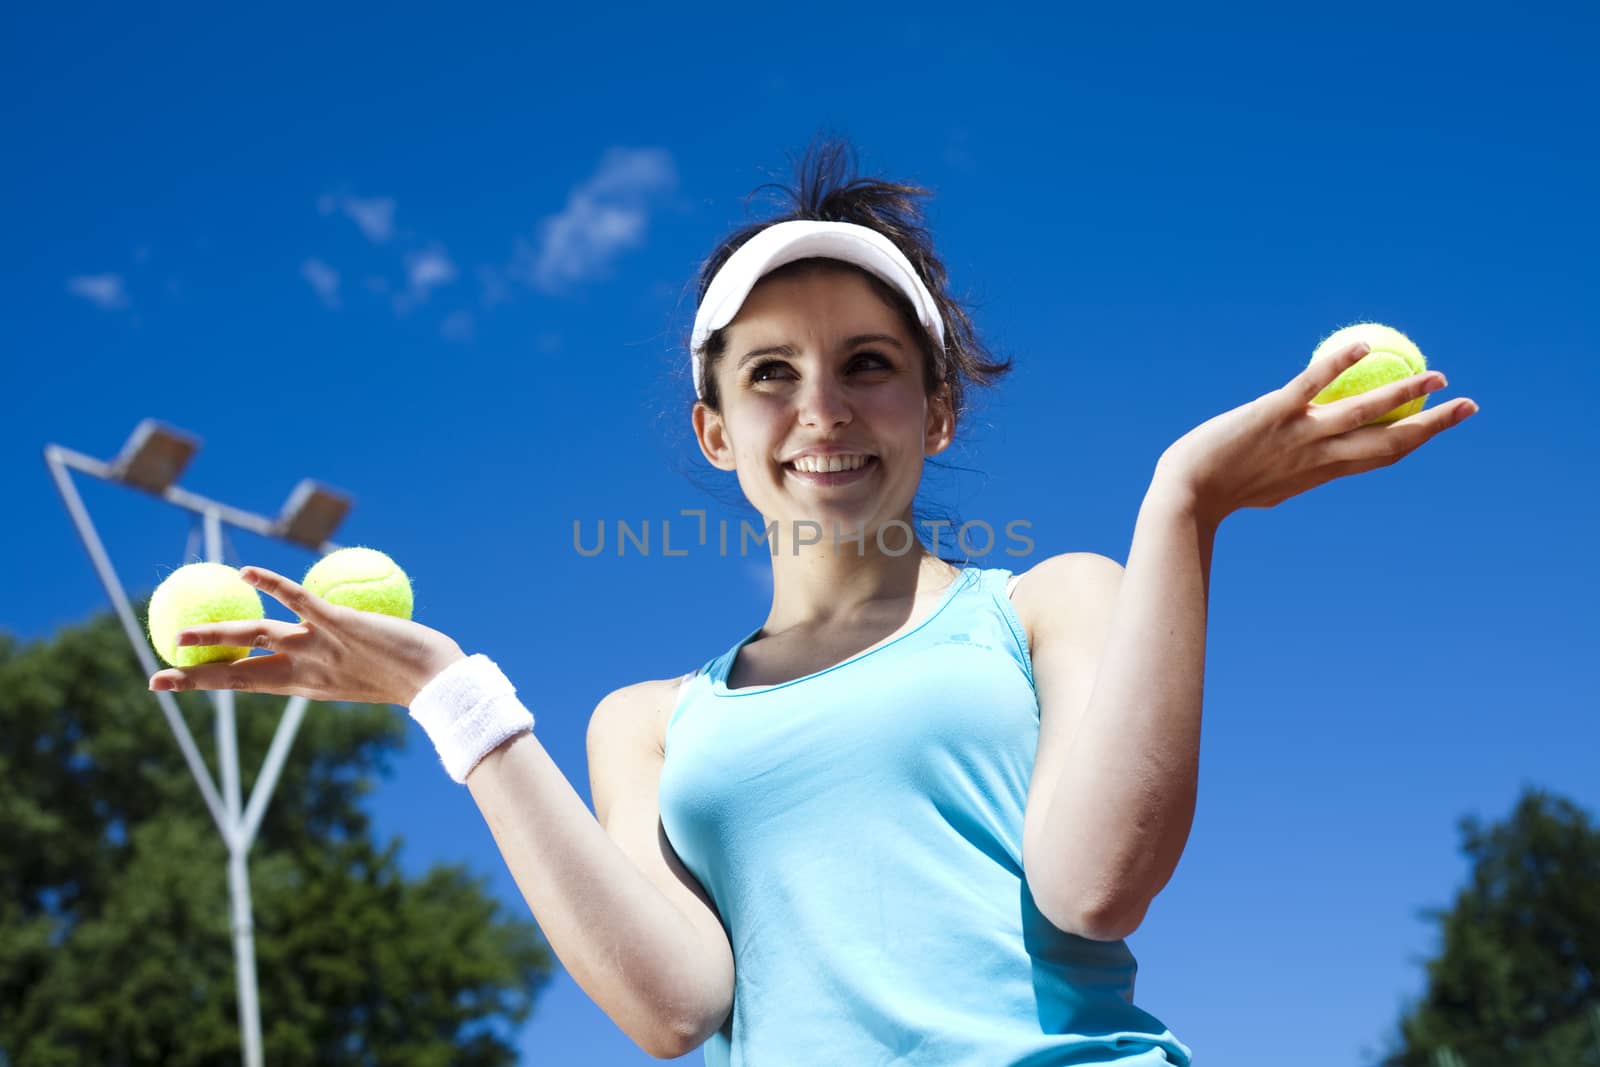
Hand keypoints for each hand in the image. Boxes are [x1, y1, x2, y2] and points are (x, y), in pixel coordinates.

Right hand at [147, 566, 466, 705]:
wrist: (439, 682)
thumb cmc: (404, 676)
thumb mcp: (358, 671)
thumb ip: (329, 655)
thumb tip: (313, 635)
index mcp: (304, 683)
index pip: (244, 683)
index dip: (206, 681)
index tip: (169, 683)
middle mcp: (305, 667)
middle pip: (239, 671)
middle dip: (196, 675)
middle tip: (156, 678)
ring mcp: (319, 645)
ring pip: (257, 635)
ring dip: (218, 633)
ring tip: (180, 635)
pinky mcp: (339, 623)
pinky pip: (300, 599)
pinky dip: (273, 582)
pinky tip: (247, 570)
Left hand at [1156, 339, 1479, 526]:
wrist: (1186, 496)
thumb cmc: (1219, 492)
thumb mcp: (1268, 485)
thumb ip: (1293, 472)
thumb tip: (1304, 467)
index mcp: (1321, 472)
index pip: (1380, 454)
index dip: (1417, 438)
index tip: (1443, 424)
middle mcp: (1320, 456)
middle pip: (1390, 439)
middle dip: (1432, 423)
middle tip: (1467, 404)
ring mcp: (1300, 435)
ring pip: (1363, 411)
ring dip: (1403, 391)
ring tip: (1435, 375)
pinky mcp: (1274, 414)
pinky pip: (1312, 385)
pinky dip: (1338, 365)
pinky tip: (1365, 345)